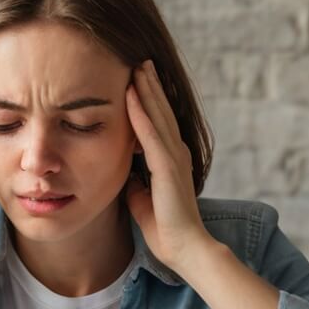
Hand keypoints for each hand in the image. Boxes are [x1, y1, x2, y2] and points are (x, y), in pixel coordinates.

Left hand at [125, 60, 210, 273]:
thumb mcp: (142, 199)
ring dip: (147, 90)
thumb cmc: (166, 229)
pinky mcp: (167, 167)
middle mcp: (175, 153)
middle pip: (161, 111)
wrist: (185, 248)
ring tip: (138, 66)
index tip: (138, 79)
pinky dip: (141, 112)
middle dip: (150, 85)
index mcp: (170, 160)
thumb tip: (124, 175)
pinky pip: (151, 134)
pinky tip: (132, 94)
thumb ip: (135, 184)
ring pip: (158, 115)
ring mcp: (173, 158)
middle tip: (140, 60)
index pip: (158, 123)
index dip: (149, 100)